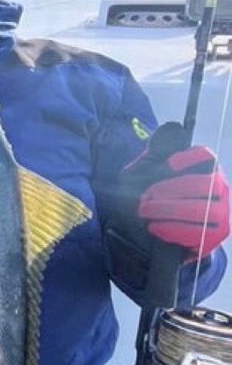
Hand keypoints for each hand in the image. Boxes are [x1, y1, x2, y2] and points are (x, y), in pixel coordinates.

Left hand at [137, 141, 229, 259]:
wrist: (143, 237)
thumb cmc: (146, 198)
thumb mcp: (143, 173)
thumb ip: (158, 152)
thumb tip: (174, 127)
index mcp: (204, 168)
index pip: (205, 157)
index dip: (184, 161)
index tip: (166, 168)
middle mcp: (218, 187)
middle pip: (202, 184)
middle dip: (169, 190)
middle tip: (145, 197)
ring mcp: (220, 212)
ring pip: (200, 209)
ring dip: (167, 210)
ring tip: (146, 212)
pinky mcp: (214, 235)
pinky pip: (198, 232)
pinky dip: (171, 229)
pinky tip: (155, 227)